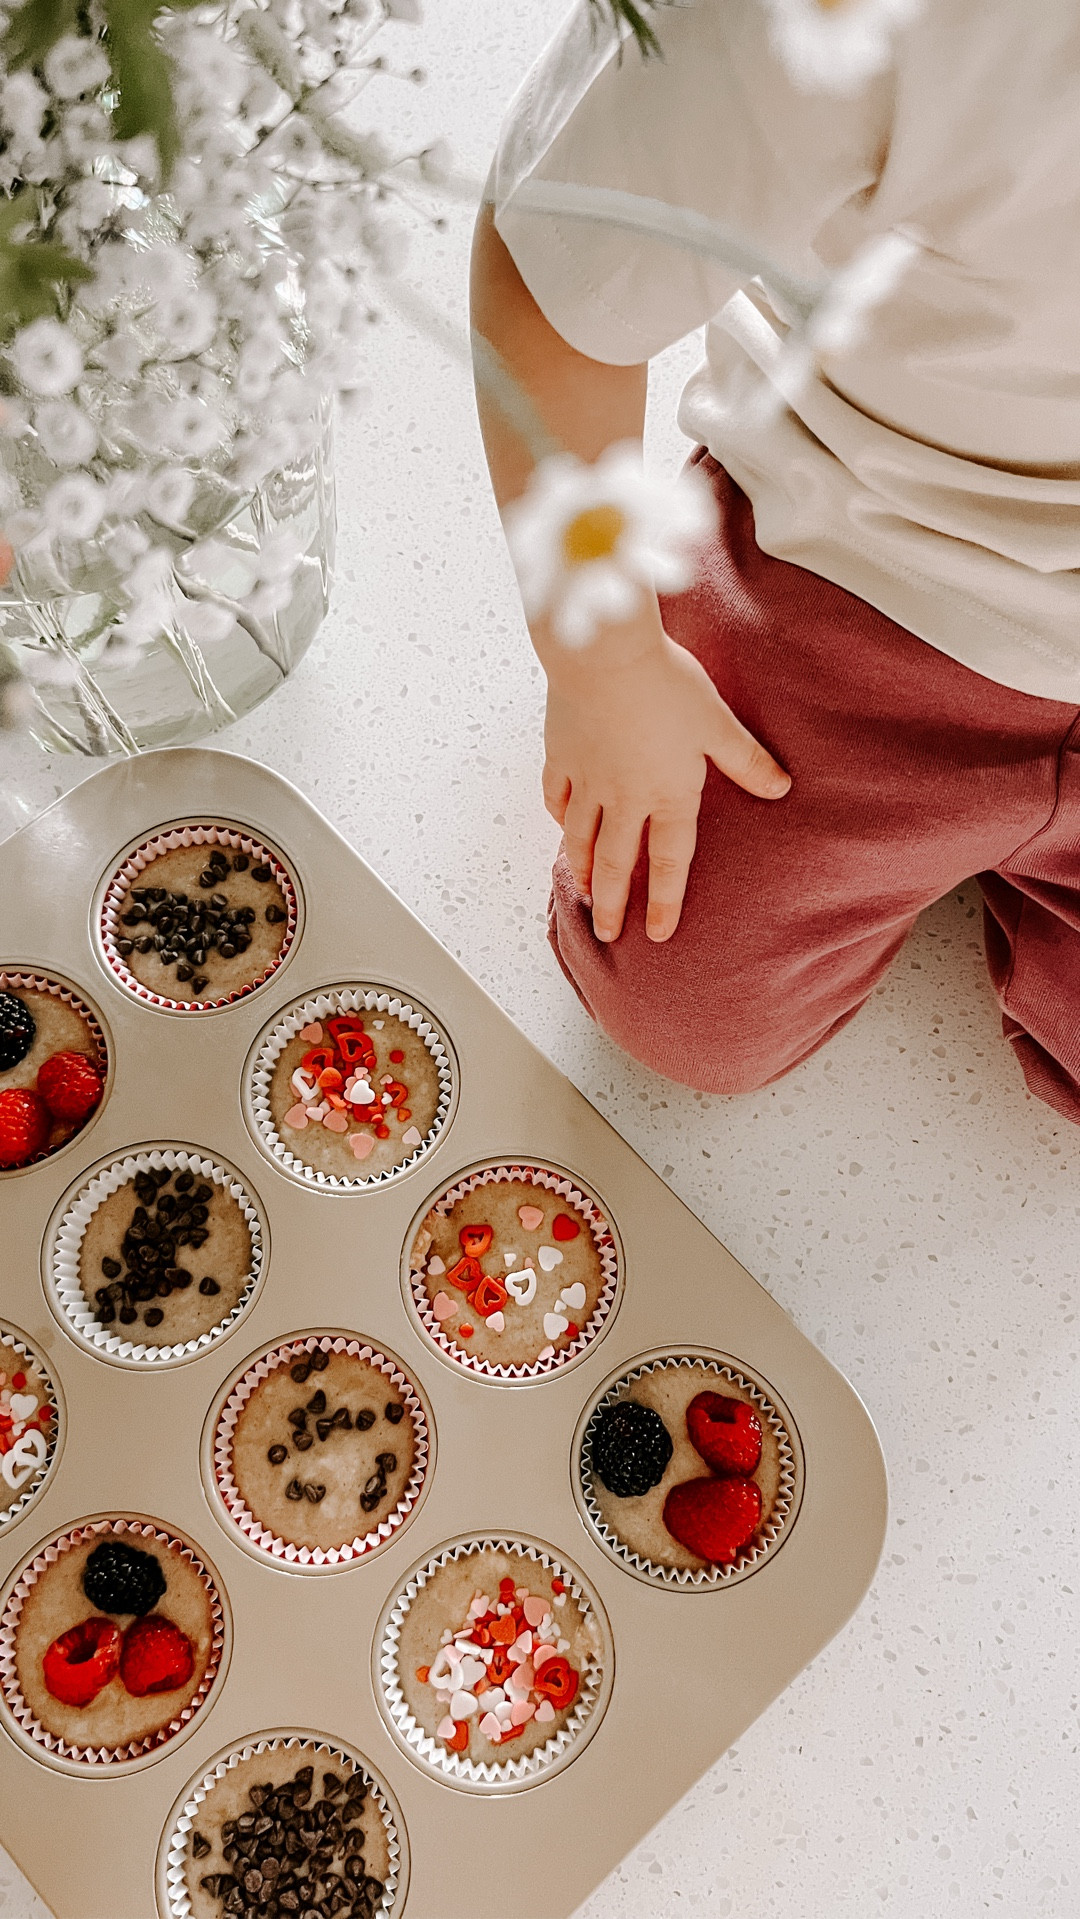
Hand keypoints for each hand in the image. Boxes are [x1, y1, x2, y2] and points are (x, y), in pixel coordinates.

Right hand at [542, 618, 789, 943]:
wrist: (605, 653)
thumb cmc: (666, 684)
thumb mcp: (717, 722)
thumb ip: (746, 760)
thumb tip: (781, 787)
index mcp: (667, 794)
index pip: (668, 862)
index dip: (665, 901)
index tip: (659, 934)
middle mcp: (624, 798)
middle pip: (616, 862)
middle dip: (613, 903)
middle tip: (608, 933)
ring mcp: (588, 779)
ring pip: (580, 837)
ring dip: (583, 870)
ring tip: (585, 893)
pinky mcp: (561, 755)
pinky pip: (557, 796)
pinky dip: (559, 816)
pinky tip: (561, 826)